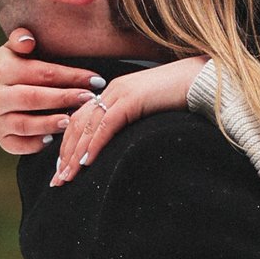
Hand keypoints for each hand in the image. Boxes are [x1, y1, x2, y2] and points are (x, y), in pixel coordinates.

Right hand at [0, 28, 101, 155]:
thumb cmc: (20, 68)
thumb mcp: (18, 49)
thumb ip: (22, 39)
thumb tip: (27, 40)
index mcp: (2, 69)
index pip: (42, 73)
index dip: (71, 76)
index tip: (96, 80)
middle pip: (34, 98)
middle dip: (65, 99)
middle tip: (90, 99)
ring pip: (26, 124)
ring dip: (51, 123)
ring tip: (73, 120)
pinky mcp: (1, 138)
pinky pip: (18, 145)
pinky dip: (36, 144)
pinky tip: (55, 139)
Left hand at [48, 56, 206, 184]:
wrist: (201, 79)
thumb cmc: (181, 96)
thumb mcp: (151, 111)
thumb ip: (134, 122)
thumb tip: (125, 145)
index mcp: (114, 93)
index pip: (81, 120)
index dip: (69, 145)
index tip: (63, 168)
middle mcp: (112, 91)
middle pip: (77, 125)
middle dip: (65, 154)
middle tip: (58, 179)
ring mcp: (120, 93)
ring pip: (87, 127)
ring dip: (75, 154)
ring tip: (67, 177)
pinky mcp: (131, 99)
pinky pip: (106, 125)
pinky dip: (94, 144)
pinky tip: (87, 162)